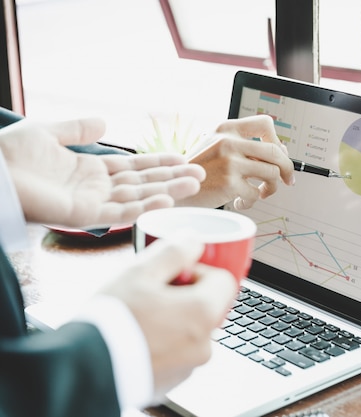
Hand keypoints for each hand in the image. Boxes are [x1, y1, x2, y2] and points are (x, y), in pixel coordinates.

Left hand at [0, 118, 205, 227]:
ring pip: (138, 198)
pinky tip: (165, 200)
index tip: (182, 159)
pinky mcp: (83, 217)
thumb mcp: (47, 132)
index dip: (158, 163)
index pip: (133, 168)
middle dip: (172, 178)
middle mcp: (95, 190)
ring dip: (167, 191)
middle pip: (142, 184)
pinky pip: (118, 214)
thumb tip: (104, 122)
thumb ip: (77, 128)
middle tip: (200, 174)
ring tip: (194, 183)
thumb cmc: (9, 155)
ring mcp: (91, 204)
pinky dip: (143, 208)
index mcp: (89, 171)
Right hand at [99, 237, 237, 397]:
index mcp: (203, 313)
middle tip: (153, 292)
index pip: (224, 280)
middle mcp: (205, 342)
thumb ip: (173, 252)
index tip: (173, 274)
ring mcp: (190, 364)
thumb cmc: (111, 322)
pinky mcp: (174, 378)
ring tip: (142, 315)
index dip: (199, 271)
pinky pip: (180, 351)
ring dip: (176, 317)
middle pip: (209, 305)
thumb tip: (194, 239)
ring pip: (194, 328)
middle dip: (186, 294)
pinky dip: (167, 341)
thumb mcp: (139, 273)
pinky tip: (140, 337)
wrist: (84, 371)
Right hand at [182, 115, 294, 209]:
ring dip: (271, 187)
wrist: (172, 187)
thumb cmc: (199, 170)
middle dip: (286, 168)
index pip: (265, 124)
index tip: (279, 153)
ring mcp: (229, 162)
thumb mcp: (217, 147)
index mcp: (226, 128)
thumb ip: (245, 147)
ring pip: (271, 173)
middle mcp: (228, 142)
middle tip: (287, 180)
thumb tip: (282, 152)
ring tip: (260, 192)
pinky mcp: (229, 184)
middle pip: (276, 151)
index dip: (277, 139)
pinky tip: (239, 201)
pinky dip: (251, 201)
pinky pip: (256, 194)